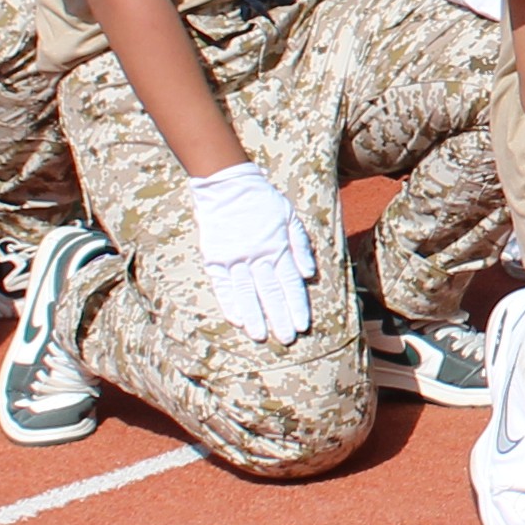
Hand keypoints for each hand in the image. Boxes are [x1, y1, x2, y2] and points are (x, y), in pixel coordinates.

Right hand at [182, 163, 318, 343]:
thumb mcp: (290, 217)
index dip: (296, 305)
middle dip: (279, 318)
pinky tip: (237, 320)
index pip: (290, 283)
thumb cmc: (263, 201)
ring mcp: (234, 258)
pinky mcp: (215, 258)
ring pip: (246, 293)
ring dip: (255, 317)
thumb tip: (309, 274)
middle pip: (270, 292)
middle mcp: (257, 255)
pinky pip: (223, 286)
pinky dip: (230, 303)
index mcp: (277, 246)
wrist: (227, 185)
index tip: (302, 325)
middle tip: (286, 340)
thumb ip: (300, 246)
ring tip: (261, 337)